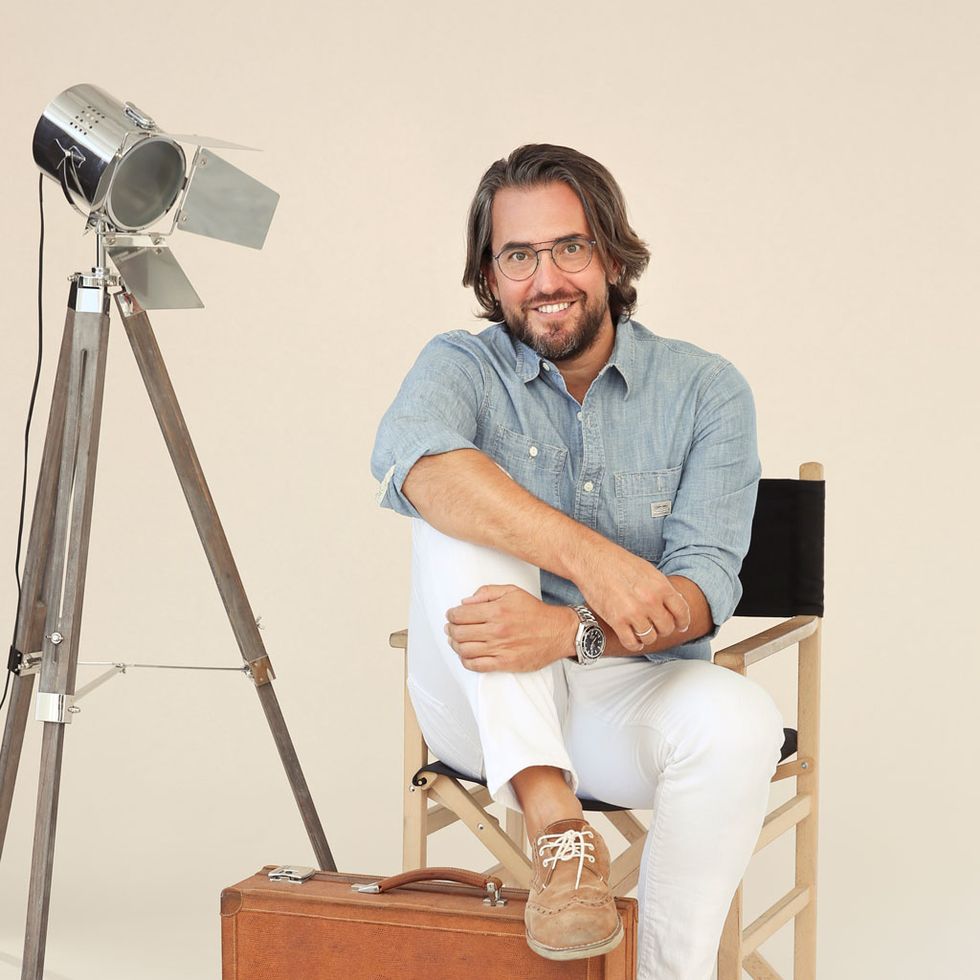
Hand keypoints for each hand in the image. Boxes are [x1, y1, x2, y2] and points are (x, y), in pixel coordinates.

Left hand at [444, 584, 577, 672]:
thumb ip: (487, 592)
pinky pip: (477, 666)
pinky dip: (466, 661)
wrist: (558, 631)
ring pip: (464, 650)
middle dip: (450, 629)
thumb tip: (466, 602)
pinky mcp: (505, 663)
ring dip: (455, 645)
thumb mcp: (512, 591)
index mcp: (496, 611)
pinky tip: (466, 655)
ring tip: (455, 641)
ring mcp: (500, 648)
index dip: (451, 615)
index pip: (461, 615)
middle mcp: (496, 630)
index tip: (451, 615)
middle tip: (450, 628)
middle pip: (459, 633)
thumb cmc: (535, 612)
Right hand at [576, 542, 691, 651]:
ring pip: (650, 638)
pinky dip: (634, 644)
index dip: (683, 622)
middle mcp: (649, 601)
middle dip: (662, 628)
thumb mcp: (648, 570)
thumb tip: (673, 603)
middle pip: (666, 628)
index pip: (681, 612)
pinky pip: (631, 643)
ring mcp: (633, 612)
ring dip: (647, 637)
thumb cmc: (618, 562)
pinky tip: (633, 639)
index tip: (680, 626)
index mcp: (660, 586)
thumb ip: (662, 588)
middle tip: (656, 626)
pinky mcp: (616, 621)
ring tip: (642, 632)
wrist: (592, 560)